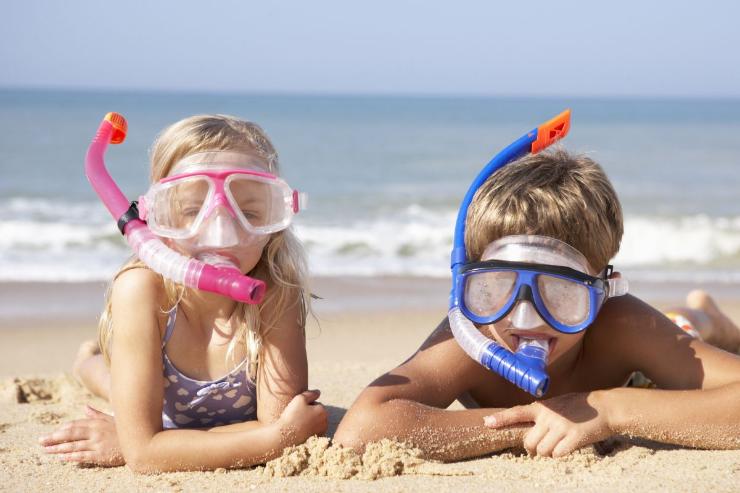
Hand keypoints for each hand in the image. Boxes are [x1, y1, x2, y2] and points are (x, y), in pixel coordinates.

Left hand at [38, 405, 124, 465]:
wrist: (141, 442)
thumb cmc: (125, 430)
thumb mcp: (111, 419)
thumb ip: (96, 414)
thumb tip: (84, 406)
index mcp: (97, 423)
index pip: (75, 425)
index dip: (62, 429)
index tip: (52, 433)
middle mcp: (95, 432)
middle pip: (70, 434)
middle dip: (54, 437)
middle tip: (40, 441)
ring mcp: (98, 443)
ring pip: (74, 445)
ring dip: (58, 448)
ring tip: (46, 450)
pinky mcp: (101, 455)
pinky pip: (83, 455)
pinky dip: (71, 456)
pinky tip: (61, 458)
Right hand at [277, 389, 327, 444]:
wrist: (284, 436)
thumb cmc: (292, 416)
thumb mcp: (300, 399)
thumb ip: (310, 394)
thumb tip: (318, 392)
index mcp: (323, 411)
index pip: (316, 404)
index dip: (305, 405)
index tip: (297, 410)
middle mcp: (325, 422)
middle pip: (317, 413)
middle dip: (309, 413)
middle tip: (297, 417)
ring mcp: (321, 433)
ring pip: (315, 422)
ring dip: (309, 422)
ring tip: (297, 424)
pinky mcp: (316, 440)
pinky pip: (313, 431)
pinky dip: (308, 430)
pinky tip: (299, 431)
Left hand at [483, 392, 611, 457]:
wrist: (606, 407)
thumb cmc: (579, 408)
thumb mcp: (557, 405)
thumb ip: (541, 416)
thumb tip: (528, 436)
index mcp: (542, 407)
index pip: (517, 412)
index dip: (501, 419)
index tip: (486, 423)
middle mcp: (548, 416)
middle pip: (528, 442)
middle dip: (535, 448)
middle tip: (546, 443)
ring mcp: (561, 427)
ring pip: (542, 451)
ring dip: (549, 452)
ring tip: (561, 441)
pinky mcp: (574, 437)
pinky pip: (558, 454)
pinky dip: (561, 454)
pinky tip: (570, 445)